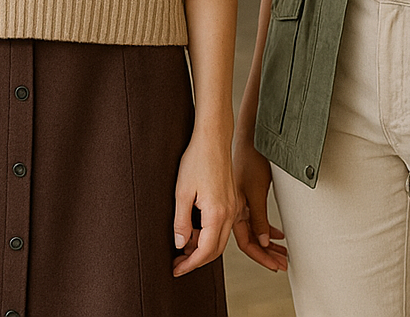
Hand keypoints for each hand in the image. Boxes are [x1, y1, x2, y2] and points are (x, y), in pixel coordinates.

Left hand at [172, 127, 234, 276]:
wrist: (213, 139)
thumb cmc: (197, 160)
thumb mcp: (182, 192)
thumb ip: (181, 222)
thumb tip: (180, 244)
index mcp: (217, 214)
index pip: (206, 251)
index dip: (190, 264)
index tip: (176, 269)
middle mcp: (229, 214)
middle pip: (216, 250)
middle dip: (196, 260)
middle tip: (178, 262)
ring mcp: (233, 208)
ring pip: (220, 239)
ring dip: (202, 247)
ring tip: (182, 244)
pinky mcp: (231, 202)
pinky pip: (222, 227)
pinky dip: (208, 234)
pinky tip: (194, 228)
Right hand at [231, 134, 286, 271]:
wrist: (241, 137)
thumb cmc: (249, 160)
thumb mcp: (255, 190)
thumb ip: (257, 217)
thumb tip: (262, 242)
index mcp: (231, 211)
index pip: (246, 243)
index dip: (260, 257)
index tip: (274, 267)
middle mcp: (233, 210)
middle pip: (251, 240)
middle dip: (267, 255)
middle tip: (284, 265)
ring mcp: (237, 203)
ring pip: (254, 231)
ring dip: (268, 243)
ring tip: (284, 253)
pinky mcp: (242, 195)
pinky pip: (254, 219)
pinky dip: (266, 229)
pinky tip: (278, 234)